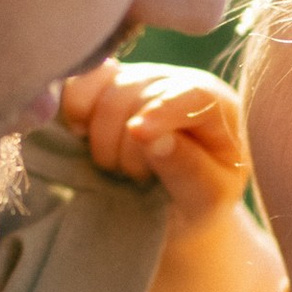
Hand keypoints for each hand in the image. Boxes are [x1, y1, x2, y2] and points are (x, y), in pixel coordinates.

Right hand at [60, 58, 248, 231]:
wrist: (169, 211)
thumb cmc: (197, 203)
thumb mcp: (207, 198)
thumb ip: (188, 168)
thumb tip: (153, 138)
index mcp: (218, 107)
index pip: (194, 93)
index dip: (162, 110)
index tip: (138, 133)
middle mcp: (177, 84)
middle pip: (141, 93)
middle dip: (129, 146)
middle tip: (137, 180)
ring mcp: (138, 80)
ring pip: (106, 90)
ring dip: (101, 138)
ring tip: (117, 167)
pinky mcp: (102, 86)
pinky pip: (79, 84)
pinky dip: (74, 109)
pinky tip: (81, 135)